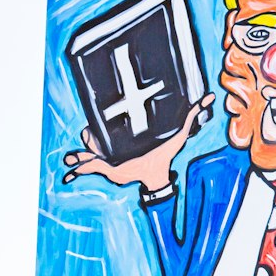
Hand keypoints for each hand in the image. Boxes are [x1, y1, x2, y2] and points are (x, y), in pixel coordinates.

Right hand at [62, 93, 214, 191]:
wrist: (155, 173)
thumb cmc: (163, 152)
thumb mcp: (177, 134)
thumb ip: (191, 115)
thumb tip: (209, 98)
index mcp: (124, 132)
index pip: (108, 121)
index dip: (100, 121)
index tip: (96, 121)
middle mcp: (112, 142)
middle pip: (92, 135)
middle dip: (87, 137)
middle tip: (87, 136)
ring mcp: (106, 156)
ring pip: (86, 151)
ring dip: (79, 154)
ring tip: (70, 159)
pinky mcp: (106, 168)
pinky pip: (86, 169)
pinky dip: (75, 172)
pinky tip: (66, 177)